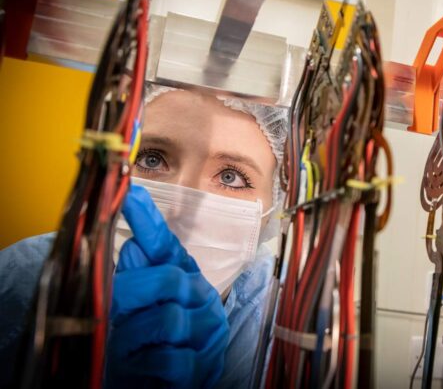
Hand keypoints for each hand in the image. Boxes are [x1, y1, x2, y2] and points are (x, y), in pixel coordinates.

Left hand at [106, 185, 229, 387]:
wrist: (170, 384)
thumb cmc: (149, 342)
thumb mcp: (137, 308)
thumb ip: (135, 278)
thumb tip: (130, 250)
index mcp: (183, 276)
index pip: (166, 245)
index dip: (149, 221)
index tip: (131, 194)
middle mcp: (201, 297)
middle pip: (166, 279)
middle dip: (130, 295)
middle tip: (114, 313)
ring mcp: (207, 331)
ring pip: (167, 320)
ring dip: (135, 337)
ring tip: (127, 347)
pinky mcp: (203, 364)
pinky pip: (170, 359)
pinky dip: (147, 365)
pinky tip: (143, 366)